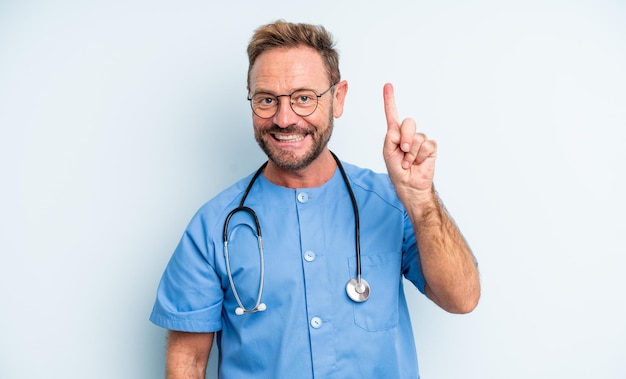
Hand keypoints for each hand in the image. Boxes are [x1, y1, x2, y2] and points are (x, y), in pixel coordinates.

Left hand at [383, 83, 436, 197]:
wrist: (409, 184)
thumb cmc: (397, 170)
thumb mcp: (388, 153)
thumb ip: (391, 138)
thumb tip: (397, 129)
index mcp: (395, 134)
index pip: (392, 114)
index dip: (390, 100)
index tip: (387, 86)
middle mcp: (408, 134)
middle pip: (408, 123)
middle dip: (405, 138)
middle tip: (403, 151)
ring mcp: (420, 140)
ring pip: (417, 137)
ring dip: (411, 153)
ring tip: (409, 161)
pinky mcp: (430, 148)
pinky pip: (427, 145)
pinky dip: (420, 156)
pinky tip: (418, 162)